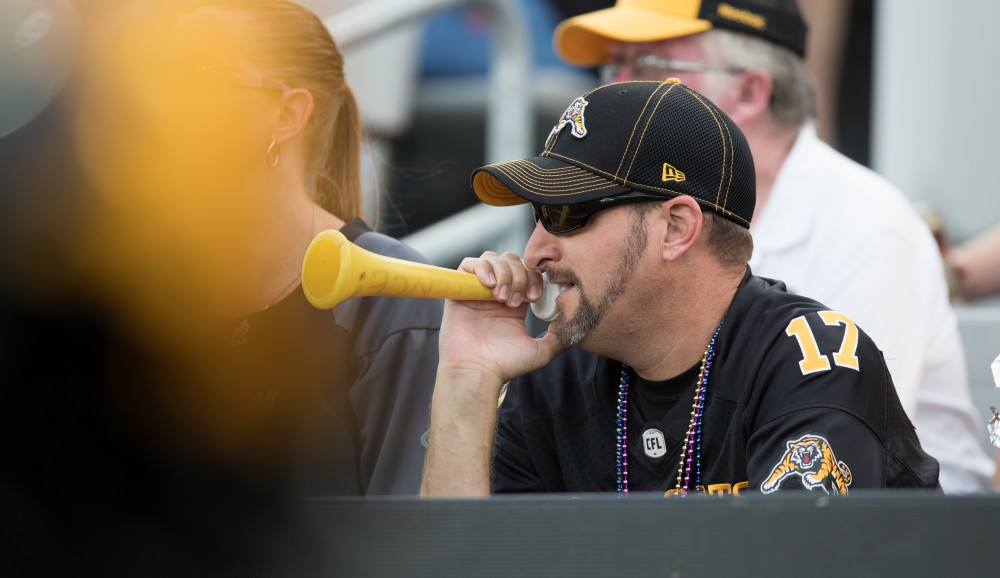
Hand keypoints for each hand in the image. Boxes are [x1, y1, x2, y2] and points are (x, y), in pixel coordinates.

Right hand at [438, 251, 563, 384]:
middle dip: (520, 275)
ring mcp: (477, 291)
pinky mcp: (459, 291)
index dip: (534, 277)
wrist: (476, 371)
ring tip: (502, 298)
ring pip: (493, 259)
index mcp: (515, 304)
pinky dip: (482, 268)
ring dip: (504, 274)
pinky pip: (469, 264)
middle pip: (511, 261)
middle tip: (517, 301)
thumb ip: (559, 336)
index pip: (527, 272)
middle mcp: (496, 294)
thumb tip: (571, 319)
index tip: (534, 298)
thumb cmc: (505, 365)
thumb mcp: (541, 351)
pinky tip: (489, 286)